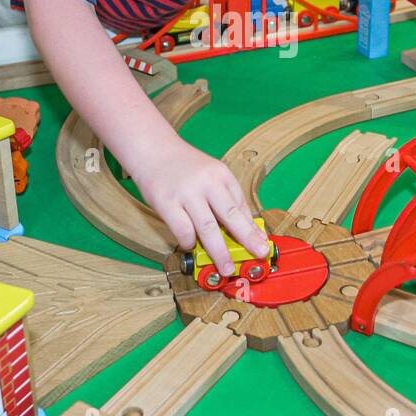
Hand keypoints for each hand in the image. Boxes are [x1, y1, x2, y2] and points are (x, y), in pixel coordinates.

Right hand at [127, 138, 270, 276]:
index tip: (262, 244)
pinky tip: (191, 245)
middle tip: (258, 254)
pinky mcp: (166, 202)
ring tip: (226, 267)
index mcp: (221, 175)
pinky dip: (189, 241)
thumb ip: (226, 197)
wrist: (152, 148)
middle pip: (231, 215)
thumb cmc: (183, 166)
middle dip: (247, 239)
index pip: (241, 205)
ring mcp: (186, 192)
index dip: (253, 228)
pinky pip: (182, 229)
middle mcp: (207, 183)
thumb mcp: (211, 173)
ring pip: (208, 227)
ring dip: (219, 251)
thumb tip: (244, 226)